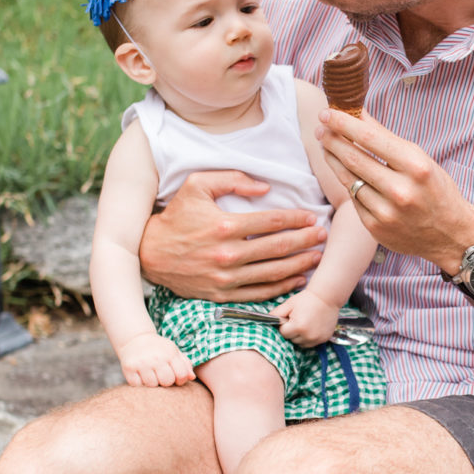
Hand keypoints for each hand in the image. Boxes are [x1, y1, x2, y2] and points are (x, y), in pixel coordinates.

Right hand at [119, 332, 194, 387]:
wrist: (135, 339)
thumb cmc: (159, 349)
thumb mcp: (174, 351)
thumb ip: (185, 364)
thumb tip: (192, 377)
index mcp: (169, 353)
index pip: (181, 375)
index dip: (180, 380)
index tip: (176, 378)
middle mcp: (156, 357)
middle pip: (166, 382)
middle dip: (166, 382)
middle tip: (161, 376)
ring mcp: (141, 363)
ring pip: (152, 385)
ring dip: (152, 383)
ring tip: (151, 375)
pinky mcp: (129, 368)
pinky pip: (138, 385)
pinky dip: (140, 384)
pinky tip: (141, 375)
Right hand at [138, 171, 326, 301]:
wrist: (151, 253)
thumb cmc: (176, 216)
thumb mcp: (197, 185)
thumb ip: (232, 179)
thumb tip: (265, 187)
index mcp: (225, 225)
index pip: (272, 222)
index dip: (296, 219)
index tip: (311, 217)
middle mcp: (228, 254)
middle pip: (278, 248)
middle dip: (305, 241)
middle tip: (322, 235)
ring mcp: (226, 277)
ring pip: (273, 273)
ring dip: (299, 265)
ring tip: (316, 257)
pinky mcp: (222, 294)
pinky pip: (259, 293)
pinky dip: (281, 288)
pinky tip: (297, 279)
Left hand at [276, 288, 340, 346]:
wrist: (327, 297)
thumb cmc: (306, 299)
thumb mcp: (288, 304)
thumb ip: (275, 314)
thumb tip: (266, 322)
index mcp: (298, 326)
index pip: (283, 333)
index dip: (284, 325)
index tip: (289, 317)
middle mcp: (308, 335)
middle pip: (292, 340)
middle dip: (292, 331)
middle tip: (298, 318)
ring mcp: (317, 339)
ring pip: (301, 344)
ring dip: (300, 336)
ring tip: (305, 322)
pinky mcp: (324, 339)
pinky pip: (311, 343)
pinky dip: (309, 337)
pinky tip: (311, 326)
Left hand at [318, 109, 473, 274]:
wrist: (450, 235)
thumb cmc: (435, 190)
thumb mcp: (420, 159)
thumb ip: (387, 139)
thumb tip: (358, 114)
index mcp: (415, 166)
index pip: (370, 138)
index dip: (344, 123)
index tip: (327, 113)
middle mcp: (400, 190)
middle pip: (353, 158)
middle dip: (332, 139)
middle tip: (321, 128)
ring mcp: (386, 212)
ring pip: (348, 179)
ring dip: (333, 159)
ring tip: (326, 146)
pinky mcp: (375, 227)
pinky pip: (353, 199)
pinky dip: (347, 182)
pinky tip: (344, 171)